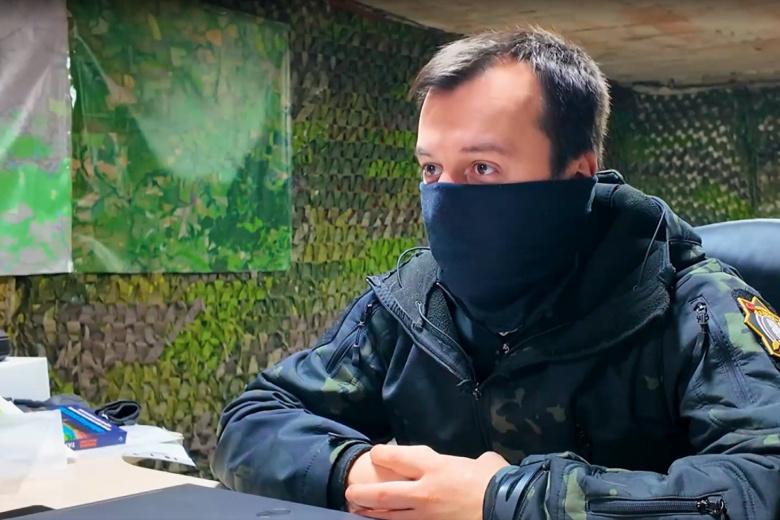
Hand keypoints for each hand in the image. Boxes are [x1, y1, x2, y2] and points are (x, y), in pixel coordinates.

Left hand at [345, 445, 508, 519]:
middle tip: (350, 492)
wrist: (507, 509)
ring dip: (371, 513)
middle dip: (362, 493)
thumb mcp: (484, 463)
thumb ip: (473, 461)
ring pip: (390, 515)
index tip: (375, 454)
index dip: (381, 454)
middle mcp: (423, 491)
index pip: (395, 457)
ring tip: (357, 511)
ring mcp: (426, 515)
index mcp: (434, 467)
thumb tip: (483, 462)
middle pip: (382, 492)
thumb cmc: (496, 482)